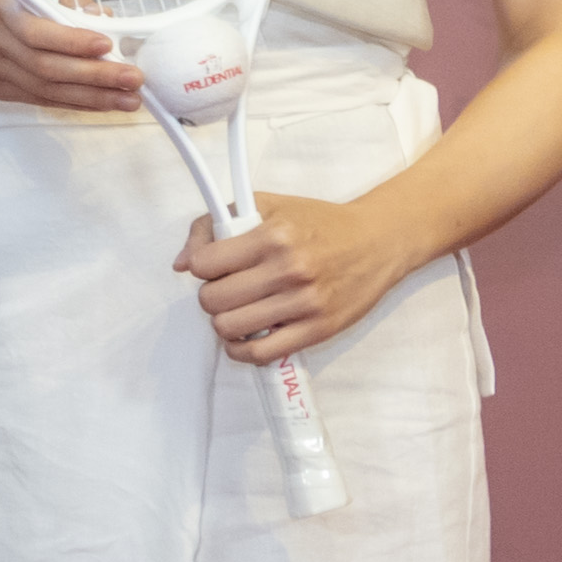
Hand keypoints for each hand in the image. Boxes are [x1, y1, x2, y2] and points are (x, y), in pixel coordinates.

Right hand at [0, 0, 137, 113]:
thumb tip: (104, 17)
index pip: (35, 32)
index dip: (72, 42)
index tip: (109, 45)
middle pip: (44, 68)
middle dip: (94, 77)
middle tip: (133, 80)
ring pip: (44, 90)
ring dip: (91, 98)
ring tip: (128, 100)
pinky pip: (37, 99)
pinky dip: (72, 102)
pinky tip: (101, 103)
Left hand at [173, 187, 411, 367]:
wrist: (379, 240)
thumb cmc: (319, 223)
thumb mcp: (267, 206)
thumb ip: (216, 225)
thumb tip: (181, 264)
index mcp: (273, 235)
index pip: (203, 264)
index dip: (201, 266)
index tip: (214, 265)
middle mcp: (288, 269)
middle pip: (212, 300)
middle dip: (212, 296)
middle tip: (229, 289)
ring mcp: (304, 303)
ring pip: (230, 329)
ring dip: (225, 323)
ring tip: (239, 311)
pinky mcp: (317, 329)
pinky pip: (260, 354)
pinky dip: (242, 351)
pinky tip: (247, 336)